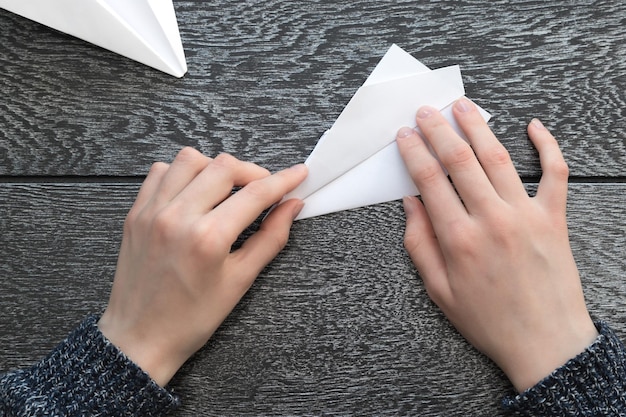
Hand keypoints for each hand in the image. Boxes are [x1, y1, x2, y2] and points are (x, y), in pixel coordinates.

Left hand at [98, 148, 306, 386]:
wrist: (140, 337)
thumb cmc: (190, 318)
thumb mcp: (240, 280)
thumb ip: (270, 238)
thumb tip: (292, 207)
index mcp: (208, 238)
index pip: (255, 193)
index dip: (283, 180)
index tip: (297, 174)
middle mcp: (177, 217)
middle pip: (224, 167)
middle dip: (252, 172)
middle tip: (263, 189)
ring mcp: (152, 212)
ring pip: (190, 159)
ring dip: (215, 167)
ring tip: (226, 189)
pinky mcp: (136, 213)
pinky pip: (161, 172)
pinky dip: (182, 173)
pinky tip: (194, 191)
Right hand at [396, 98, 597, 391]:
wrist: (545, 343)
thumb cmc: (489, 321)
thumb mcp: (439, 291)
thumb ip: (420, 244)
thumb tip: (411, 203)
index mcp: (459, 239)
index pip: (430, 180)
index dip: (414, 152)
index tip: (405, 134)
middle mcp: (492, 219)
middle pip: (460, 160)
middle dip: (439, 130)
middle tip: (427, 110)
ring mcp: (526, 215)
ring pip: (498, 158)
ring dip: (478, 127)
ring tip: (463, 105)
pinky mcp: (554, 218)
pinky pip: (555, 173)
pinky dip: (547, 145)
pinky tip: (534, 125)